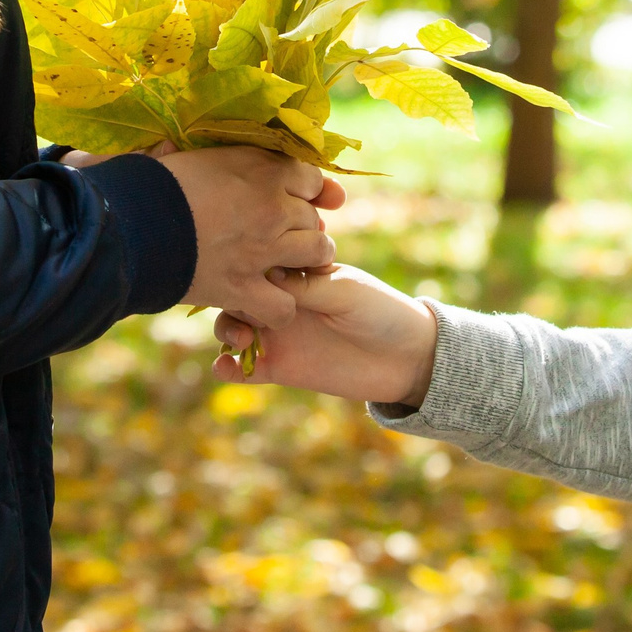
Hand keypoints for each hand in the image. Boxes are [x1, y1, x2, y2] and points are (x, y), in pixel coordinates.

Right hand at [154, 146, 340, 326]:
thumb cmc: (150, 182)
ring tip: (285, 264)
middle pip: (313, 218)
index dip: (303, 190)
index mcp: (264, 169)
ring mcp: (263, 250)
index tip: (288, 197)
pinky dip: (277, 307)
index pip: (312, 178)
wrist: (127, 224)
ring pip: (318, 254)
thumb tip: (182, 144)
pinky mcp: (245, 288)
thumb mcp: (188, 153)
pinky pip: (285, 305)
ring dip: (306, 260)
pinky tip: (263, 300)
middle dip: (300, 225)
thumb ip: (211, 152)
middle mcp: (273, 208)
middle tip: (277, 233)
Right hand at [211, 264, 437, 407]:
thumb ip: (303, 285)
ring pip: (233, 328)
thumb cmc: (380, 311)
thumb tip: (262, 272)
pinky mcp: (280, 367)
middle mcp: (282, 300)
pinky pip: (245, 368)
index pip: (258, 262)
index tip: (240, 269)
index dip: (245, 264)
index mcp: (297, 272)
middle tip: (242, 311)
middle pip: (238, 293)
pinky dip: (228, 368)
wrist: (406, 358)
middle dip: (229, 298)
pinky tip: (225, 369)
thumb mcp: (343, 290)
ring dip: (225, 331)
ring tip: (239, 341)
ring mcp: (278, 333)